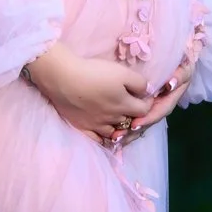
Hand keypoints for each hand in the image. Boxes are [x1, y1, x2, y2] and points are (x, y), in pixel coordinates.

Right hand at [24, 42, 153, 141]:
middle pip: (130, 122)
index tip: (143, 95)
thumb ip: (139, 83)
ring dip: (119, 127)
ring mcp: (97, 125)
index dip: (147, 102)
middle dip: (133, 115)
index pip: (144, 110)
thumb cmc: (94, 72)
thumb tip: (148, 92)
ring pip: (114, 132)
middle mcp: (113, 119)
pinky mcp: (82, 127)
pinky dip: (102, 138)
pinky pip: (96, 139)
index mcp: (124, 105)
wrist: (63, 78)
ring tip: (117, 118)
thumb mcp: (122, 72)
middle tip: (130, 106)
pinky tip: (102, 132)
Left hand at [120, 47, 194, 140]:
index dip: (149, 118)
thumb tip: (170, 85)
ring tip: (114, 138)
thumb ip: (180, 75)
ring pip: (141, 120)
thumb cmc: (177, 59)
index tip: (135, 125)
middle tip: (119, 136)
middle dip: (135, 129)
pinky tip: (112, 132)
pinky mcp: (142, 101)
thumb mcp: (183, 65)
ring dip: (129, 131)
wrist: (171, 52)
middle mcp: (162, 102)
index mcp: (171, 96)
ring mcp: (152, 103)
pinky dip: (124, 123)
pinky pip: (134, 114)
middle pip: (149, 120)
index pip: (161, 110)